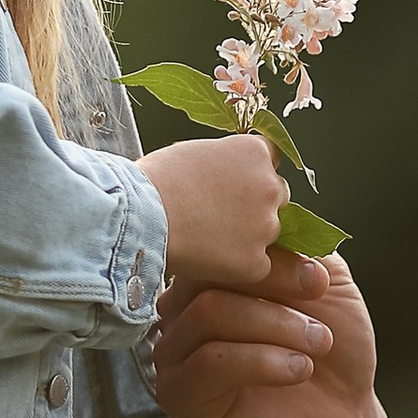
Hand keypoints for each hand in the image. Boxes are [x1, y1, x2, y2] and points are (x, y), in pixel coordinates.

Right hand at [139, 131, 287, 284]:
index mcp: (255, 152)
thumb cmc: (155, 180)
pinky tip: (209, 258)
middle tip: (218, 214)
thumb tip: (227, 175)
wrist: (141, 215)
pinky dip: (237, 266)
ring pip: (267, 233)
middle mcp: (269, 186)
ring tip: (207, 237)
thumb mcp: (195, 151)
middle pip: (276, 197)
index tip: (233, 184)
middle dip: (255, 205)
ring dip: (247, 236)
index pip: (270, 160)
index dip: (249, 174)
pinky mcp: (256, 262)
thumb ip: (224, 161)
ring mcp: (266, 226)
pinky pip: (256, 266)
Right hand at [150, 251, 377, 417]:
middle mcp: (183, 311)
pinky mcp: (180, 396)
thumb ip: (295, 246)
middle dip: (275, 286)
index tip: (318, 278)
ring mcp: (175, 352)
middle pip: (212, 275)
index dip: (272, 255)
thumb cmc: (332, 349)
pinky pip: (209, 361)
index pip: (221, 246)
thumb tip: (268, 220)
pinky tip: (297, 369)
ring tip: (316, 344)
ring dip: (275, 325)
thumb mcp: (324, 282)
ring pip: (210, 314)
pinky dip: (262, 360)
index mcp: (211, 279)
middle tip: (318, 307)